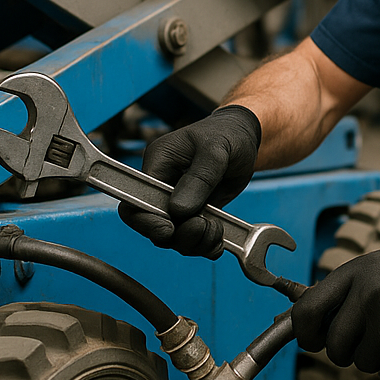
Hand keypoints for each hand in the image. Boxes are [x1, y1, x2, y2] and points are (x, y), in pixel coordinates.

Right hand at [118, 104, 260, 257]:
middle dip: (177, 235)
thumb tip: (179, 210)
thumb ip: (199, 178)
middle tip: (203, 227)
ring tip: (216, 231)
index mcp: (158, 164)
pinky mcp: (195, 213)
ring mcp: (178, 202)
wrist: (244, 137)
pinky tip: (219, 241)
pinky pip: (192, 238)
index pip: (135, 200)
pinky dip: (205, 245)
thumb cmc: (227, 134)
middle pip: (152, 225)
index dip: (147, 221)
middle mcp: (163, 185)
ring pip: (173, 237)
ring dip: (195, 242)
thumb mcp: (216, 150)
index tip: (169, 229)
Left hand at [291, 248, 379, 379]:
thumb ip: (336, 294)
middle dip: (347, 351)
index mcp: (357, 272)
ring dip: (377, 358)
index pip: (307, 310)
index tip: (312, 339)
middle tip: (368, 337)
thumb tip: (287, 321)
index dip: (303, 332)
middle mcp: (370, 293)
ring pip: (361, 364)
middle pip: (334, 347)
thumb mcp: (373, 273)